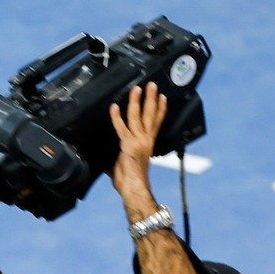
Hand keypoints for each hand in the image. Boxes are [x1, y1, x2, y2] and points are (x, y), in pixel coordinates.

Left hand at [108, 83, 167, 201]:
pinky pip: (121, 128)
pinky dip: (116, 117)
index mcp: (148, 143)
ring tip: (137, 89)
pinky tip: (114, 107)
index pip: (157, 122)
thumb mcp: (126, 161)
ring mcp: (137, 141)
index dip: (161, 109)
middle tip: (151, 85)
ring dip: (137, 101)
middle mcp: (146, 139)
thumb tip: (112, 152)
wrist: (133, 188)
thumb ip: (121, 153)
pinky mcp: (127, 145)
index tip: (162, 97)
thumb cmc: (130, 180)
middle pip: (150, 114)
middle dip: (151, 99)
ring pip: (138, 116)